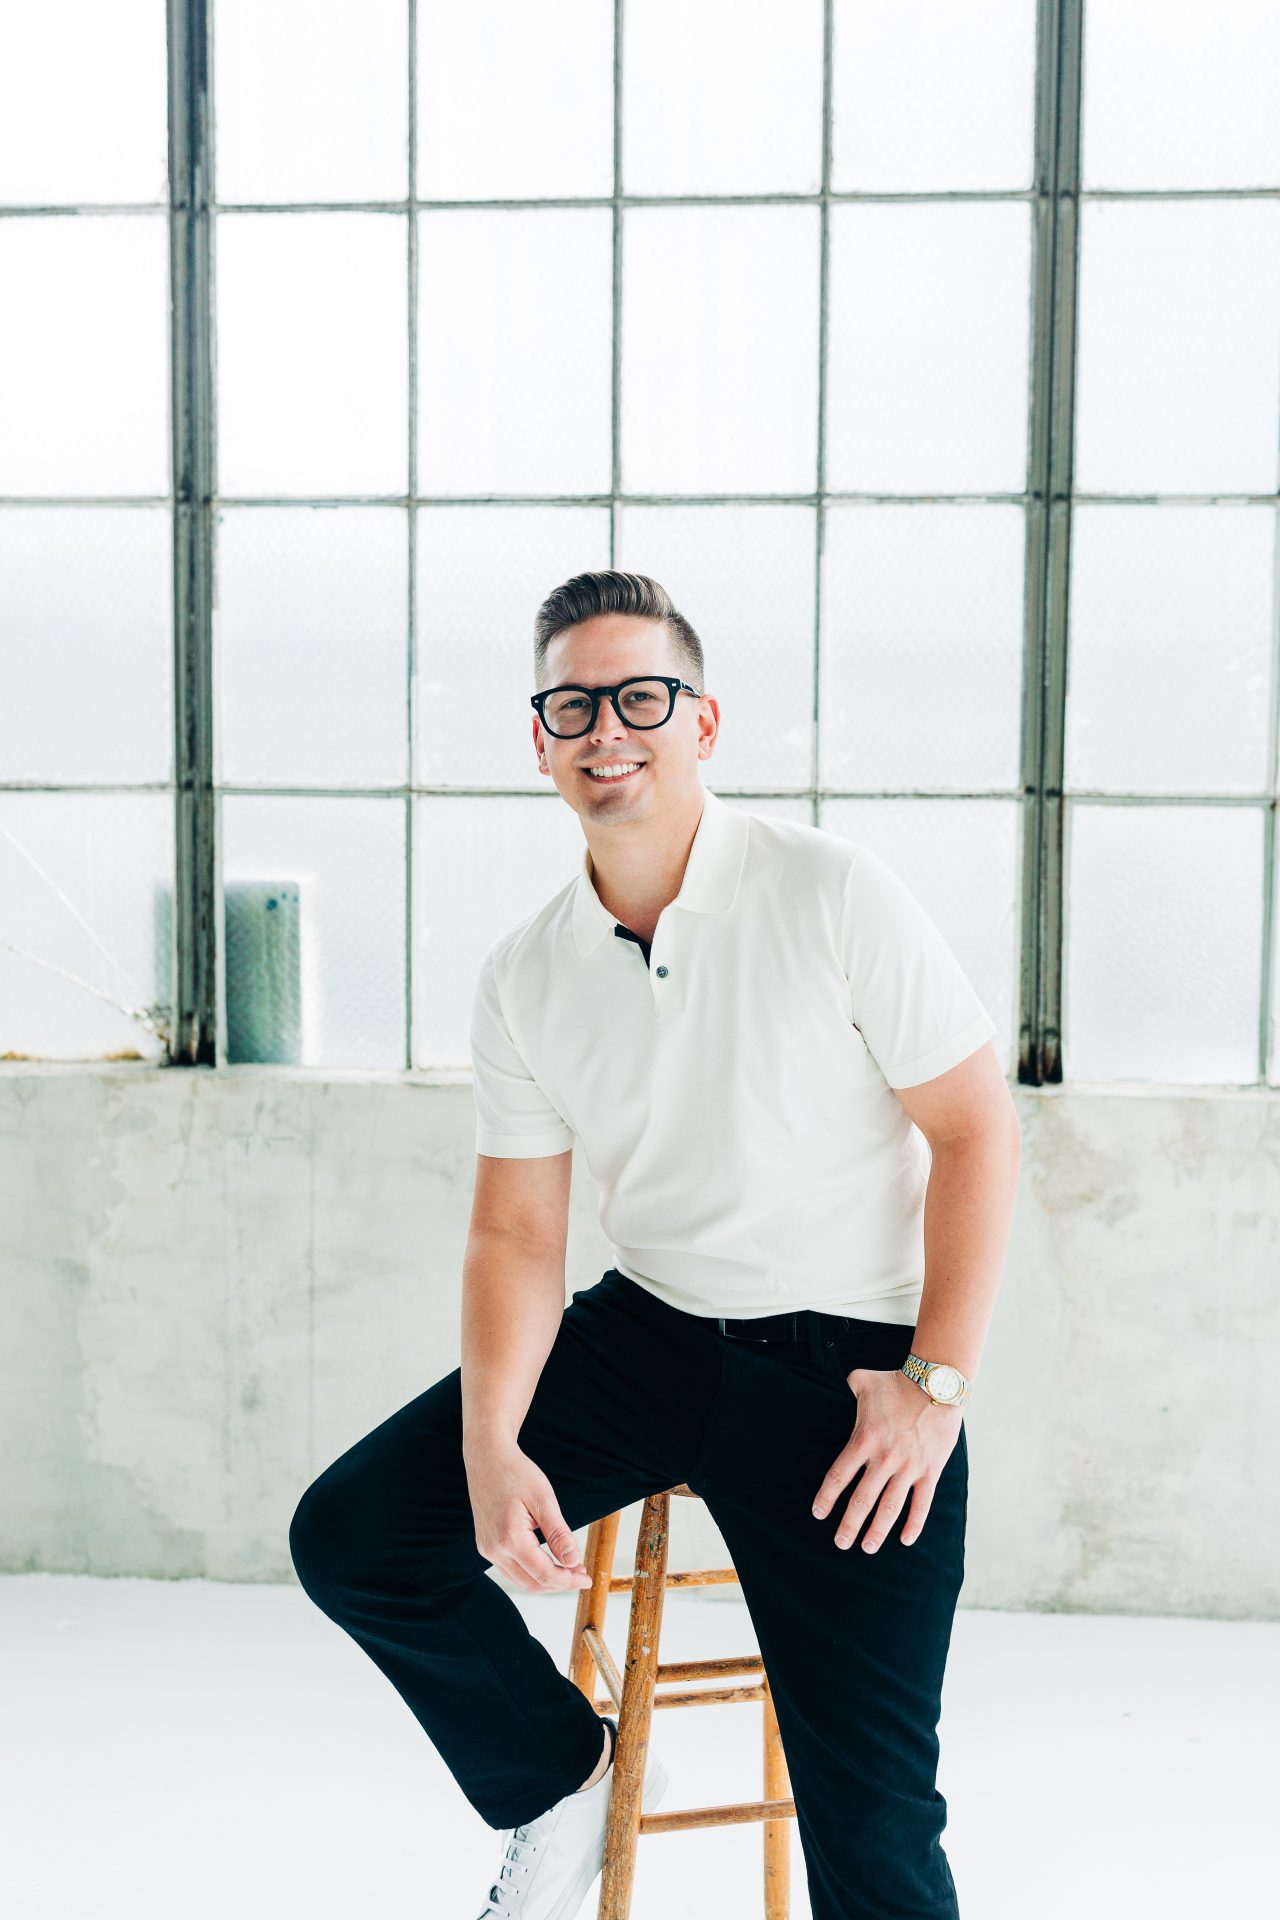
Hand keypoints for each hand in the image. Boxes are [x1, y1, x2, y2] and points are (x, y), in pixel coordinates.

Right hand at [463, 1438, 592, 1593]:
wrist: (488, 1458)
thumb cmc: (516, 1473)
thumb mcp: (544, 1500)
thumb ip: (558, 1534)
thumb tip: (573, 1561)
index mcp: (509, 1538)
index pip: (544, 1574)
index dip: (568, 1581)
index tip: (587, 1579)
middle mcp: (493, 1550)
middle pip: (532, 1583)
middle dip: (559, 1583)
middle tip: (581, 1574)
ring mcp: (486, 1549)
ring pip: (520, 1580)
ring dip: (545, 1580)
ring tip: (568, 1568)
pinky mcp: (486, 1545)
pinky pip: (510, 1570)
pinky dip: (531, 1572)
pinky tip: (547, 1562)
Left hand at [810, 1367, 962, 1552]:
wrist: (937, 1385)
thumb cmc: (898, 1383)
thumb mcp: (864, 1380)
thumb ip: (848, 1386)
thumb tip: (837, 1383)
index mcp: (863, 1439)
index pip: (839, 1475)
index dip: (827, 1497)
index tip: (818, 1514)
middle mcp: (884, 1458)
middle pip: (862, 1499)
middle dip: (849, 1525)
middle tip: (841, 1543)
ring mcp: (908, 1467)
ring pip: (890, 1507)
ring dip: (877, 1531)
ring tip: (867, 1548)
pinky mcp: (930, 1471)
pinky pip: (921, 1503)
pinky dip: (914, 1524)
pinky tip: (905, 1540)